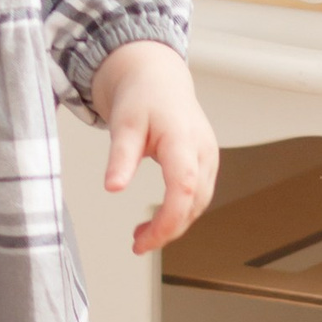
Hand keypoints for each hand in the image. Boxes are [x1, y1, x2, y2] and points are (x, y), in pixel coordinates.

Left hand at [90, 40, 217, 254]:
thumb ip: (120, 156)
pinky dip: (179, 212)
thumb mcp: (123, 123)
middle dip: (168, 229)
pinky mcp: (205, 163)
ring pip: (198, 203)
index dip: (168, 219)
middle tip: (137, 244)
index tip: (146, 239)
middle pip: (194, 203)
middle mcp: (203, 151)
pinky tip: (157, 220)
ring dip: (174, 224)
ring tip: (142, 237)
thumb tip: (113, 188)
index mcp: (184, 139)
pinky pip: (197, 196)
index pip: (184, 188)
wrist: (157, 77)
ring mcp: (208, 158)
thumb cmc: (143, 96)